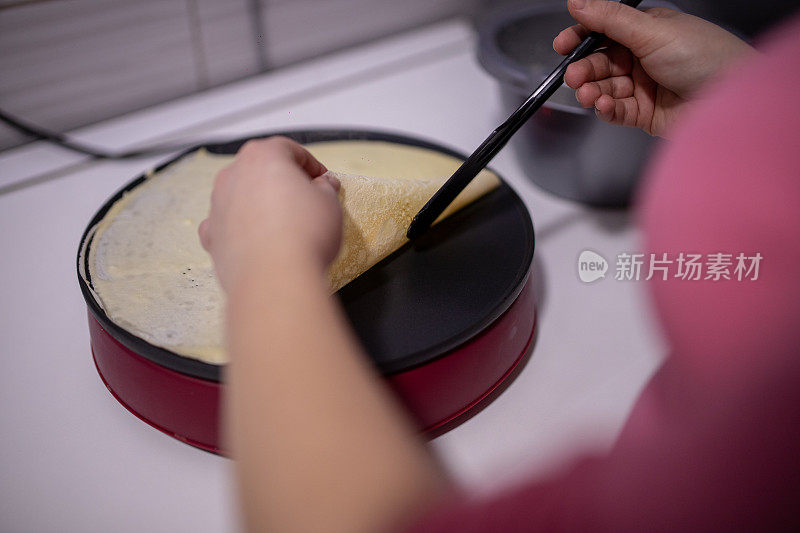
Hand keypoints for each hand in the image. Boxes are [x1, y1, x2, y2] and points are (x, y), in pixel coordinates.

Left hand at [199, 136, 341, 290]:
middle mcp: (234, 176)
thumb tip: (323, 186)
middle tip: (306, 200)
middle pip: (260, 170)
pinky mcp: (213, 236)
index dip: (311, 164)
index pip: (289, 150)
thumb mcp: (329, 203)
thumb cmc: (303, 236)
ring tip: (287, 225)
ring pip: (241, 197)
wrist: (275, 279)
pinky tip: (260, 241)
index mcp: (262, 156)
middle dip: (282, 182)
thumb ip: (325, 188)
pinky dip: (241, 230)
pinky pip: (227, 225)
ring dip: (261, 205)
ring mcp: (218, 206)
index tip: (322, 179)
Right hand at [554, 0, 753, 136]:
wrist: (731, 101)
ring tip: (589, 94)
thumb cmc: (706, 58)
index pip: (605, 32)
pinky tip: (604, 105)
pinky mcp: (645, 114)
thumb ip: (611, 19)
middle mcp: (644, 58)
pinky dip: (606, 109)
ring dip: (592, 91)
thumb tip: (578, 2)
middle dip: (585, 69)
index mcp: (648, 31)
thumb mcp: (653, 30)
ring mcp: (644, 87)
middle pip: (601, 62)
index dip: (581, 38)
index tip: (562, 45)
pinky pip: (616, 111)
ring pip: (605, 88)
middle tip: (574, 76)